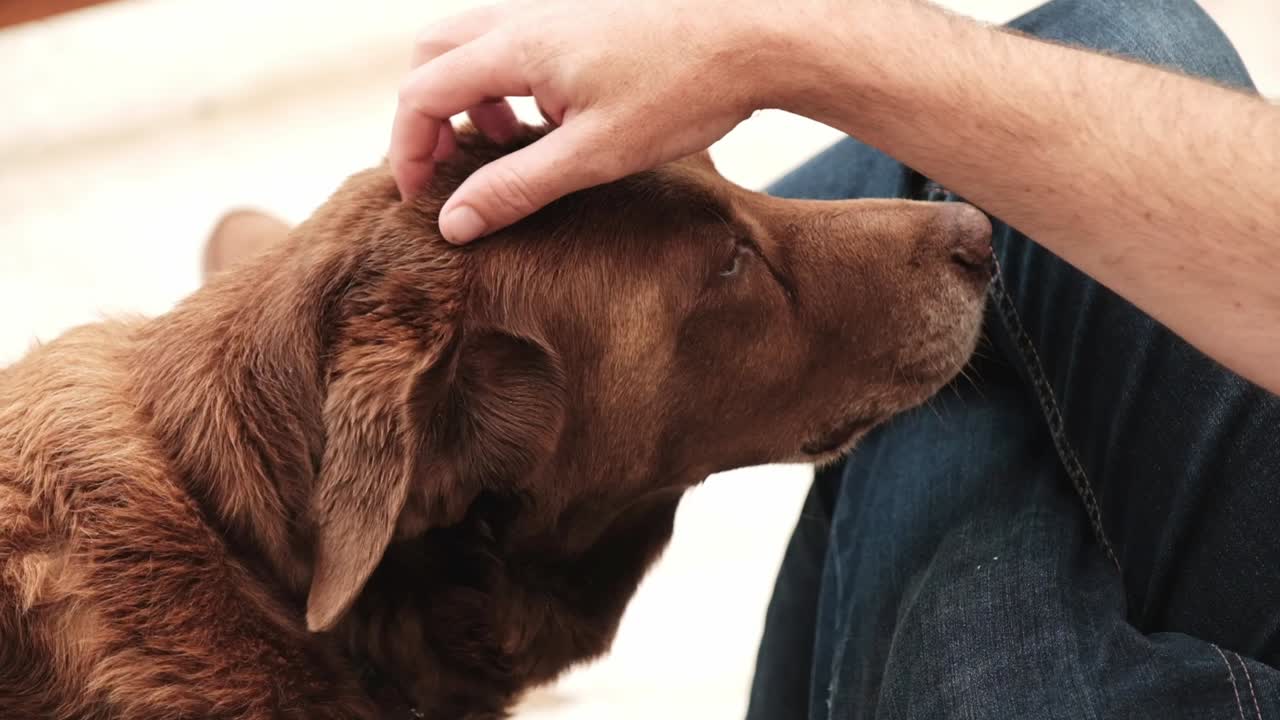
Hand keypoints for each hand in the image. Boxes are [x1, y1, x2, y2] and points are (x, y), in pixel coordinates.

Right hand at [390, 0, 817, 242]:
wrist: (755, 31)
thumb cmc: (682, 90)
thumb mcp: (594, 156)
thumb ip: (517, 187)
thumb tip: (454, 224)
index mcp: (515, 46)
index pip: (421, 93)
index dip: (408, 150)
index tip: (422, 200)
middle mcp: (523, 15)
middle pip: (432, 55)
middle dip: (426, 114)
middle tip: (449, 168)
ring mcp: (553, 8)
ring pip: (472, 42)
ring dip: (468, 96)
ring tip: (505, 148)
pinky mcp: (582, 13)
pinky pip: (514, 39)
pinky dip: (505, 79)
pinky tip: (549, 119)